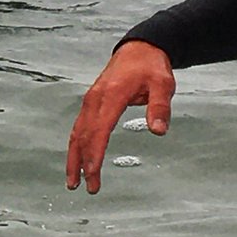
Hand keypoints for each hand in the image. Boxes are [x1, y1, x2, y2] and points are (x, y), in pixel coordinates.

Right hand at [65, 40, 174, 194]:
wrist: (139, 48)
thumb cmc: (151, 67)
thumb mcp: (163, 84)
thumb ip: (160, 107)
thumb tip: (159, 131)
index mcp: (111, 95)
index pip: (99, 129)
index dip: (94, 154)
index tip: (92, 174)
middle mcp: (96, 98)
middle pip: (83, 134)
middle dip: (82, 163)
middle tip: (85, 188)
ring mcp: (91, 99)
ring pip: (76, 132)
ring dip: (74, 157)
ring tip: (73, 181)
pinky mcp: (92, 101)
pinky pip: (79, 126)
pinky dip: (76, 145)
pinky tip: (77, 159)